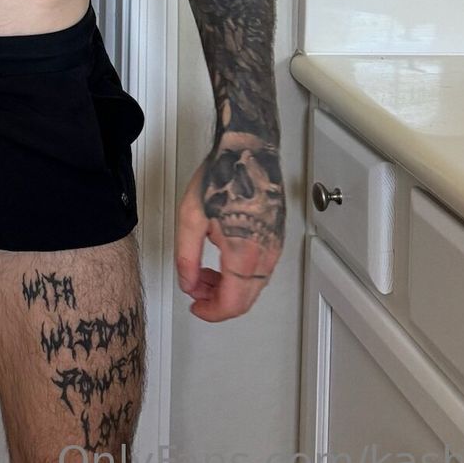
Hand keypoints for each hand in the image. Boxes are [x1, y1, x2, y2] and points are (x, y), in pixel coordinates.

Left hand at [175, 131, 284, 321]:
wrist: (247, 150)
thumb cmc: (222, 174)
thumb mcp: (190, 217)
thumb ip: (186, 257)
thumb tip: (189, 284)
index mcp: (244, 252)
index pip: (232, 303)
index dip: (211, 313)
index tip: (197, 308)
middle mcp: (265, 253)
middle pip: (245, 300)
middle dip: (217, 301)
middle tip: (196, 290)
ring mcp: (275, 246)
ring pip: (254, 286)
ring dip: (229, 288)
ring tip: (204, 273)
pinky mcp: (277, 238)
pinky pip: (261, 270)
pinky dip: (241, 275)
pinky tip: (222, 260)